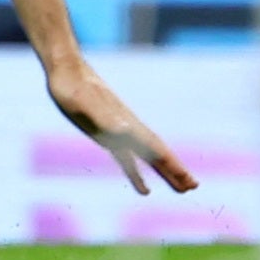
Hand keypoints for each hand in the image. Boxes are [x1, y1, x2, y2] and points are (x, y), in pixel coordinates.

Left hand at [45, 58, 199, 195]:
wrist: (65, 70)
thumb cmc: (73, 87)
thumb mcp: (86, 104)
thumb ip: (105, 117)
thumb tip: (125, 130)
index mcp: (127, 124)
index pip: (156, 150)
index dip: (173, 166)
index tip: (191, 182)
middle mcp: (128, 129)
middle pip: (157, 154)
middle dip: (175, 171)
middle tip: (194, 187)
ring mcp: (117, 132)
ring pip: (146, 157)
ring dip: (164, 173)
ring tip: (182, 189)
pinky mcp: (104, 134)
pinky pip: (126, 158)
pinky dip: (136, 173)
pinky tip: (144, 188)